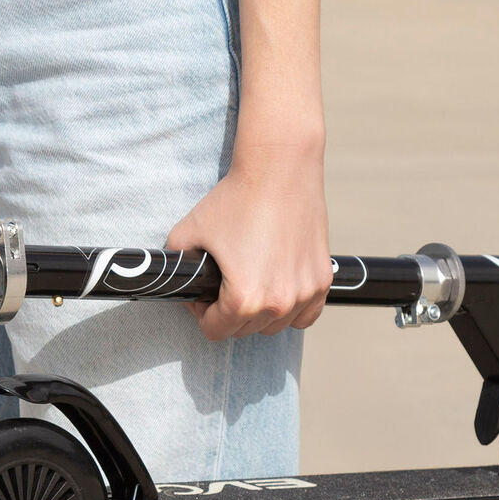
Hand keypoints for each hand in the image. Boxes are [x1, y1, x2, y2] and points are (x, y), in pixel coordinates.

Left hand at [164, 131, 331, 340]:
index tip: (202, 294)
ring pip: (275, 326)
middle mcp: (278, 303)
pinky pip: (306, 315)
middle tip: (223, 284)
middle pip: (244, 330)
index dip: (201, 312)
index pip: (215, 330)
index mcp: (244, 299)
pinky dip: (292, 309)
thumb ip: (176, 265)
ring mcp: (305, 293)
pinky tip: (278, 288)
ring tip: (250, 283)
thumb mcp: (187, 232)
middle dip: (228, 312)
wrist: (280, 169)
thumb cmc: (235, 199)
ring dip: (259, 312)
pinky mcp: (322, 280)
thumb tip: (177, 284)